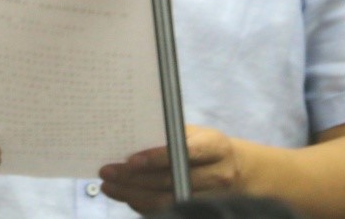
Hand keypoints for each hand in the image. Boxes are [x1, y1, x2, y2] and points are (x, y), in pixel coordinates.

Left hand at [98, 125, 242, 213]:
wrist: (236, 170)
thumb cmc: (206, 146)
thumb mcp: (196, 133)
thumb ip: (170, 137)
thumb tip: (132, 142)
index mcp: (215, 146)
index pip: (185, 153)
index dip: (156, 158)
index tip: (130, 160)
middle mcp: (217, 174)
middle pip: (171, 180)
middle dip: (135, 178)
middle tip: (108, 172)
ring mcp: (211, 197)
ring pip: (166, 200)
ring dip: (133, 194)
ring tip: (110, 186)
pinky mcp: (201, 210)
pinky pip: (168, 210)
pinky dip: (144, 205)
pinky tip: (126, 196)